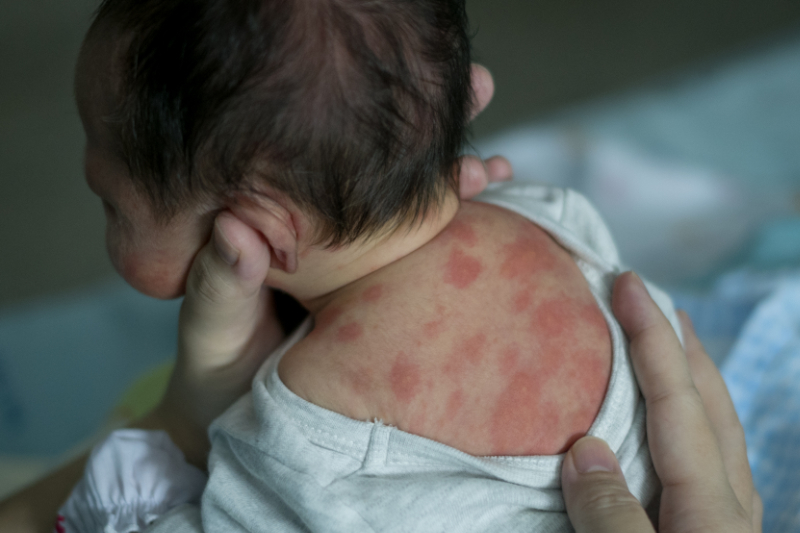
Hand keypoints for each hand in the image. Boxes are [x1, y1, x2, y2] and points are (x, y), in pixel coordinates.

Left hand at [144, 64, 512, 465]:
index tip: (415, 93)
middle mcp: (329, 231)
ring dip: (461, 180)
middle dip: (433, 132)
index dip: (370, 124)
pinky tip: (504, 208)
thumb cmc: (217, 370)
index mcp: (283, 223)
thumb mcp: (212, 330)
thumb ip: (221, 284)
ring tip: (499, 168)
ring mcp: (364, 261)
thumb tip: (233, 229)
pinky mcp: (389, 294)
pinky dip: (467, 231)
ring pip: (417, 209)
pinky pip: (431, 255)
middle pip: (384, 170)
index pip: (330, 161)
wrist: (240, 421)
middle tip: (483, 90)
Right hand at [561, 272, 762, 532]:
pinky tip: (670, 433)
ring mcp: (729, 525)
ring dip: (690, 381)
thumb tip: (584, 450)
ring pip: (717, 432)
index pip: (677, 400)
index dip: (651, 336)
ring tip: (666, 353)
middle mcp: (730, 507)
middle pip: (711, 405)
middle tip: (654, 302)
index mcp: (711, 509)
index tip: (627, 283)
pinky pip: (708, 461)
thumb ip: (612, 512)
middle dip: (682, 346)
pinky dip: (689, 423)